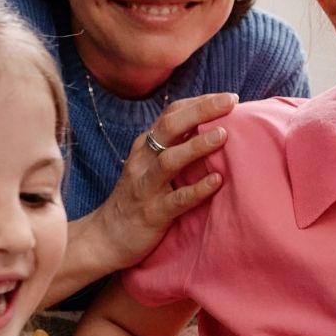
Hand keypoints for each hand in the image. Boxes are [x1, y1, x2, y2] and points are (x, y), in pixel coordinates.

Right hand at [84, 93, 236, 270]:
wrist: (106, 238)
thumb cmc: (139, 198)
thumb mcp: (152, 167)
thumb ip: (176, 148)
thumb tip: (214, 129)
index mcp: (146, 146)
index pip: (172, 114)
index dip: (199, 103)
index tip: (228, 97)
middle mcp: (143, 160)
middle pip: (169, 127)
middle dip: (200, 111)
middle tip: (230, 101)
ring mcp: (146, 186)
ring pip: (169, 160)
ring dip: (197, 146)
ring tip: (223, 135)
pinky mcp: (152, 213)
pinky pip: (176, 199)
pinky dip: (197, 189)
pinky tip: (217, 181)